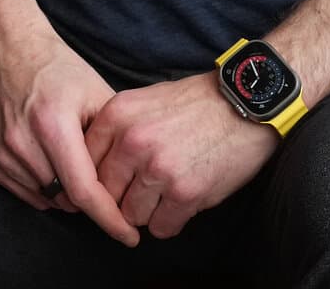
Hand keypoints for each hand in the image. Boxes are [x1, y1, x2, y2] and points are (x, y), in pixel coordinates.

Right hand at [0, 16, 143, 246]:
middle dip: (91, 198)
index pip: (84, 190)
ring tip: (73, 159)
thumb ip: (113, 138)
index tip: (130, 236)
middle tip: (104, 178)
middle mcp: (23, 142)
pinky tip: (52, 161)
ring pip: (47, 199)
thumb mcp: (96, 92)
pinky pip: (27, 193)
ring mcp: (3, 153)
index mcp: (53, 124)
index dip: (110, 218)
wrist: (7, 47)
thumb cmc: (57, 68)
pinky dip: (45, 188)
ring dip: (66, 193)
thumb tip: (132, 180)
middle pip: (67, 198)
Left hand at [84, 72, 278, 240]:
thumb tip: (92, 166)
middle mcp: (131, 142)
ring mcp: (157, 169)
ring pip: (132, 216)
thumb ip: (116, 130)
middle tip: (145, 190)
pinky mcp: (185, 193)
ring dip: (148, 211)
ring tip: (167, 191)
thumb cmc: (196, 103)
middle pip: (106, 195)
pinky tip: (183, 201)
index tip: (113, 184)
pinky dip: (171, 221)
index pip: (84, 165)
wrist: (244, 104)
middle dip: (123, 198)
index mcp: (116, 116)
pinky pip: (161, 228)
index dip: (98, 179)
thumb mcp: (145, 101)